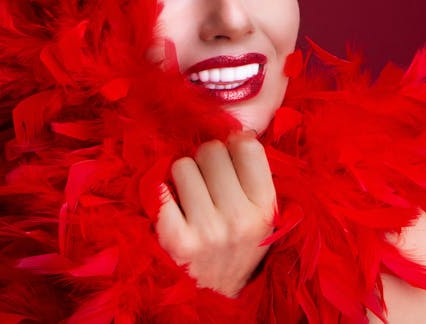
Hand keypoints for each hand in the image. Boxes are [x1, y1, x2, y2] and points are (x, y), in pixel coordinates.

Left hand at [156, 133, 275, 296]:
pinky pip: (159, 190)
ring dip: (183, 176)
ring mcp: (207, 230)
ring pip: (182, 165)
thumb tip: (236, 128)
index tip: (229, 158)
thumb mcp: (262, 214)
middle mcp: (240, 218)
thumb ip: (254, 173)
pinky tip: (173, 208)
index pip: (247, 145)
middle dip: (205, 160)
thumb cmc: (238, 245)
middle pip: (211, 150)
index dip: (233, 145)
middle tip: (207, 181)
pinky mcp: (176, 240)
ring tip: (190, 196)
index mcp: (266, 207)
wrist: (214, 297)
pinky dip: (162, 195)